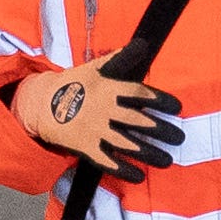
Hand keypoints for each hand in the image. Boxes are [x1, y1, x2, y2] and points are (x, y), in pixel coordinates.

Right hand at [8, 54, 187, 175]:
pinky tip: (139, 176)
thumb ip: (121, 58)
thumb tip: (143, 43)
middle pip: (138, 121)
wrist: (41, 104)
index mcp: (108, 89)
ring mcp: (95, 130)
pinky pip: (108, 162)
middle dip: (161, 131)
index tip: (177, 108)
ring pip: (127, 144)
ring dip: (149, 153)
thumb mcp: (96, 68)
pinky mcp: (86, 148)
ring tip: (167, 160)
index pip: (139, 93)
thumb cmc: (73, 84)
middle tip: (179, 138)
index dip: (160, 100)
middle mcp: (104, 110)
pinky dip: (124, 170)